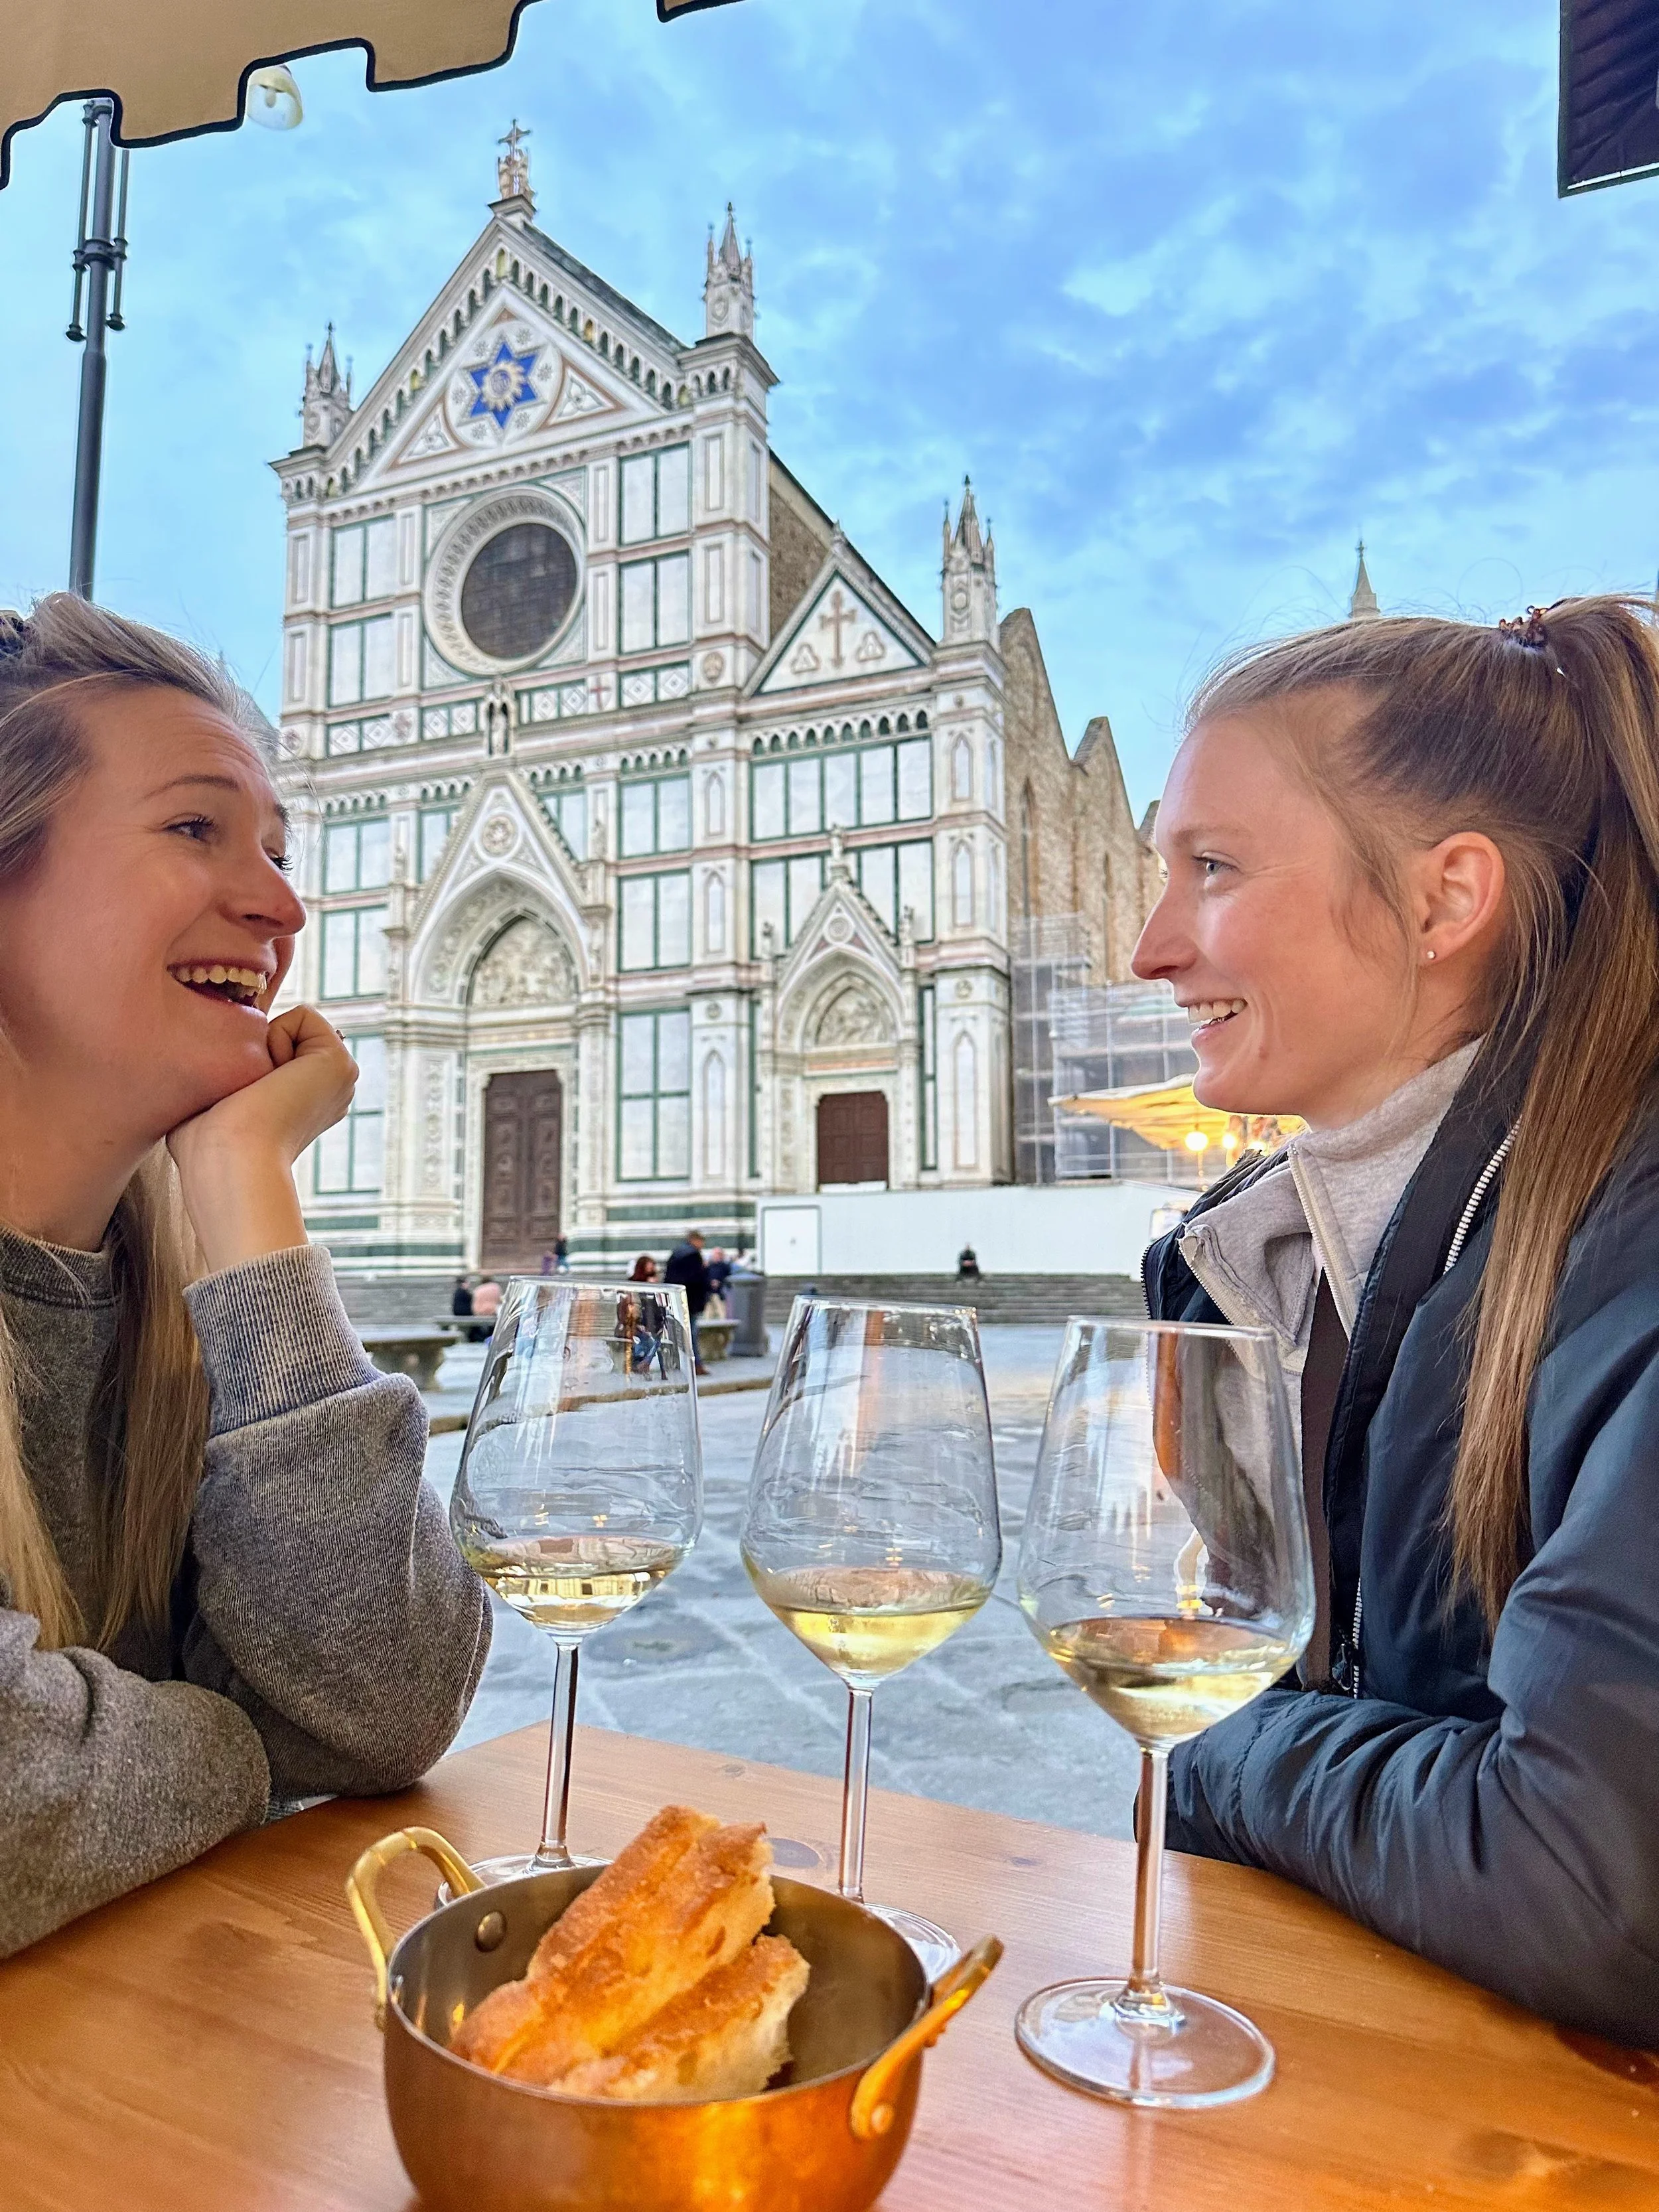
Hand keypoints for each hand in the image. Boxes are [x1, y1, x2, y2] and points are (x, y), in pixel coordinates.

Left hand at [168, 1006, 357, 1272]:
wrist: (229, 1159)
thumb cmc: (206, 1143)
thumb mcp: (210, 1100)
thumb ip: (224, 1072)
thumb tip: (218, 1048)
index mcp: (303, 1105)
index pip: (274, 1051)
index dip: (248, 1056)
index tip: (240, 1096)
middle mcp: (327, 1092)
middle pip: (283, 1033)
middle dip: (257, 1050)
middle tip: (250, 1094)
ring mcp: (339, 1078)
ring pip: (292, 1023)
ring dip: (264, 1047)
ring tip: (261, 1089)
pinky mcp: (341, 1062)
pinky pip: (303, 1014)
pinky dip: (277, 1038)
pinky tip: (273, 1079)